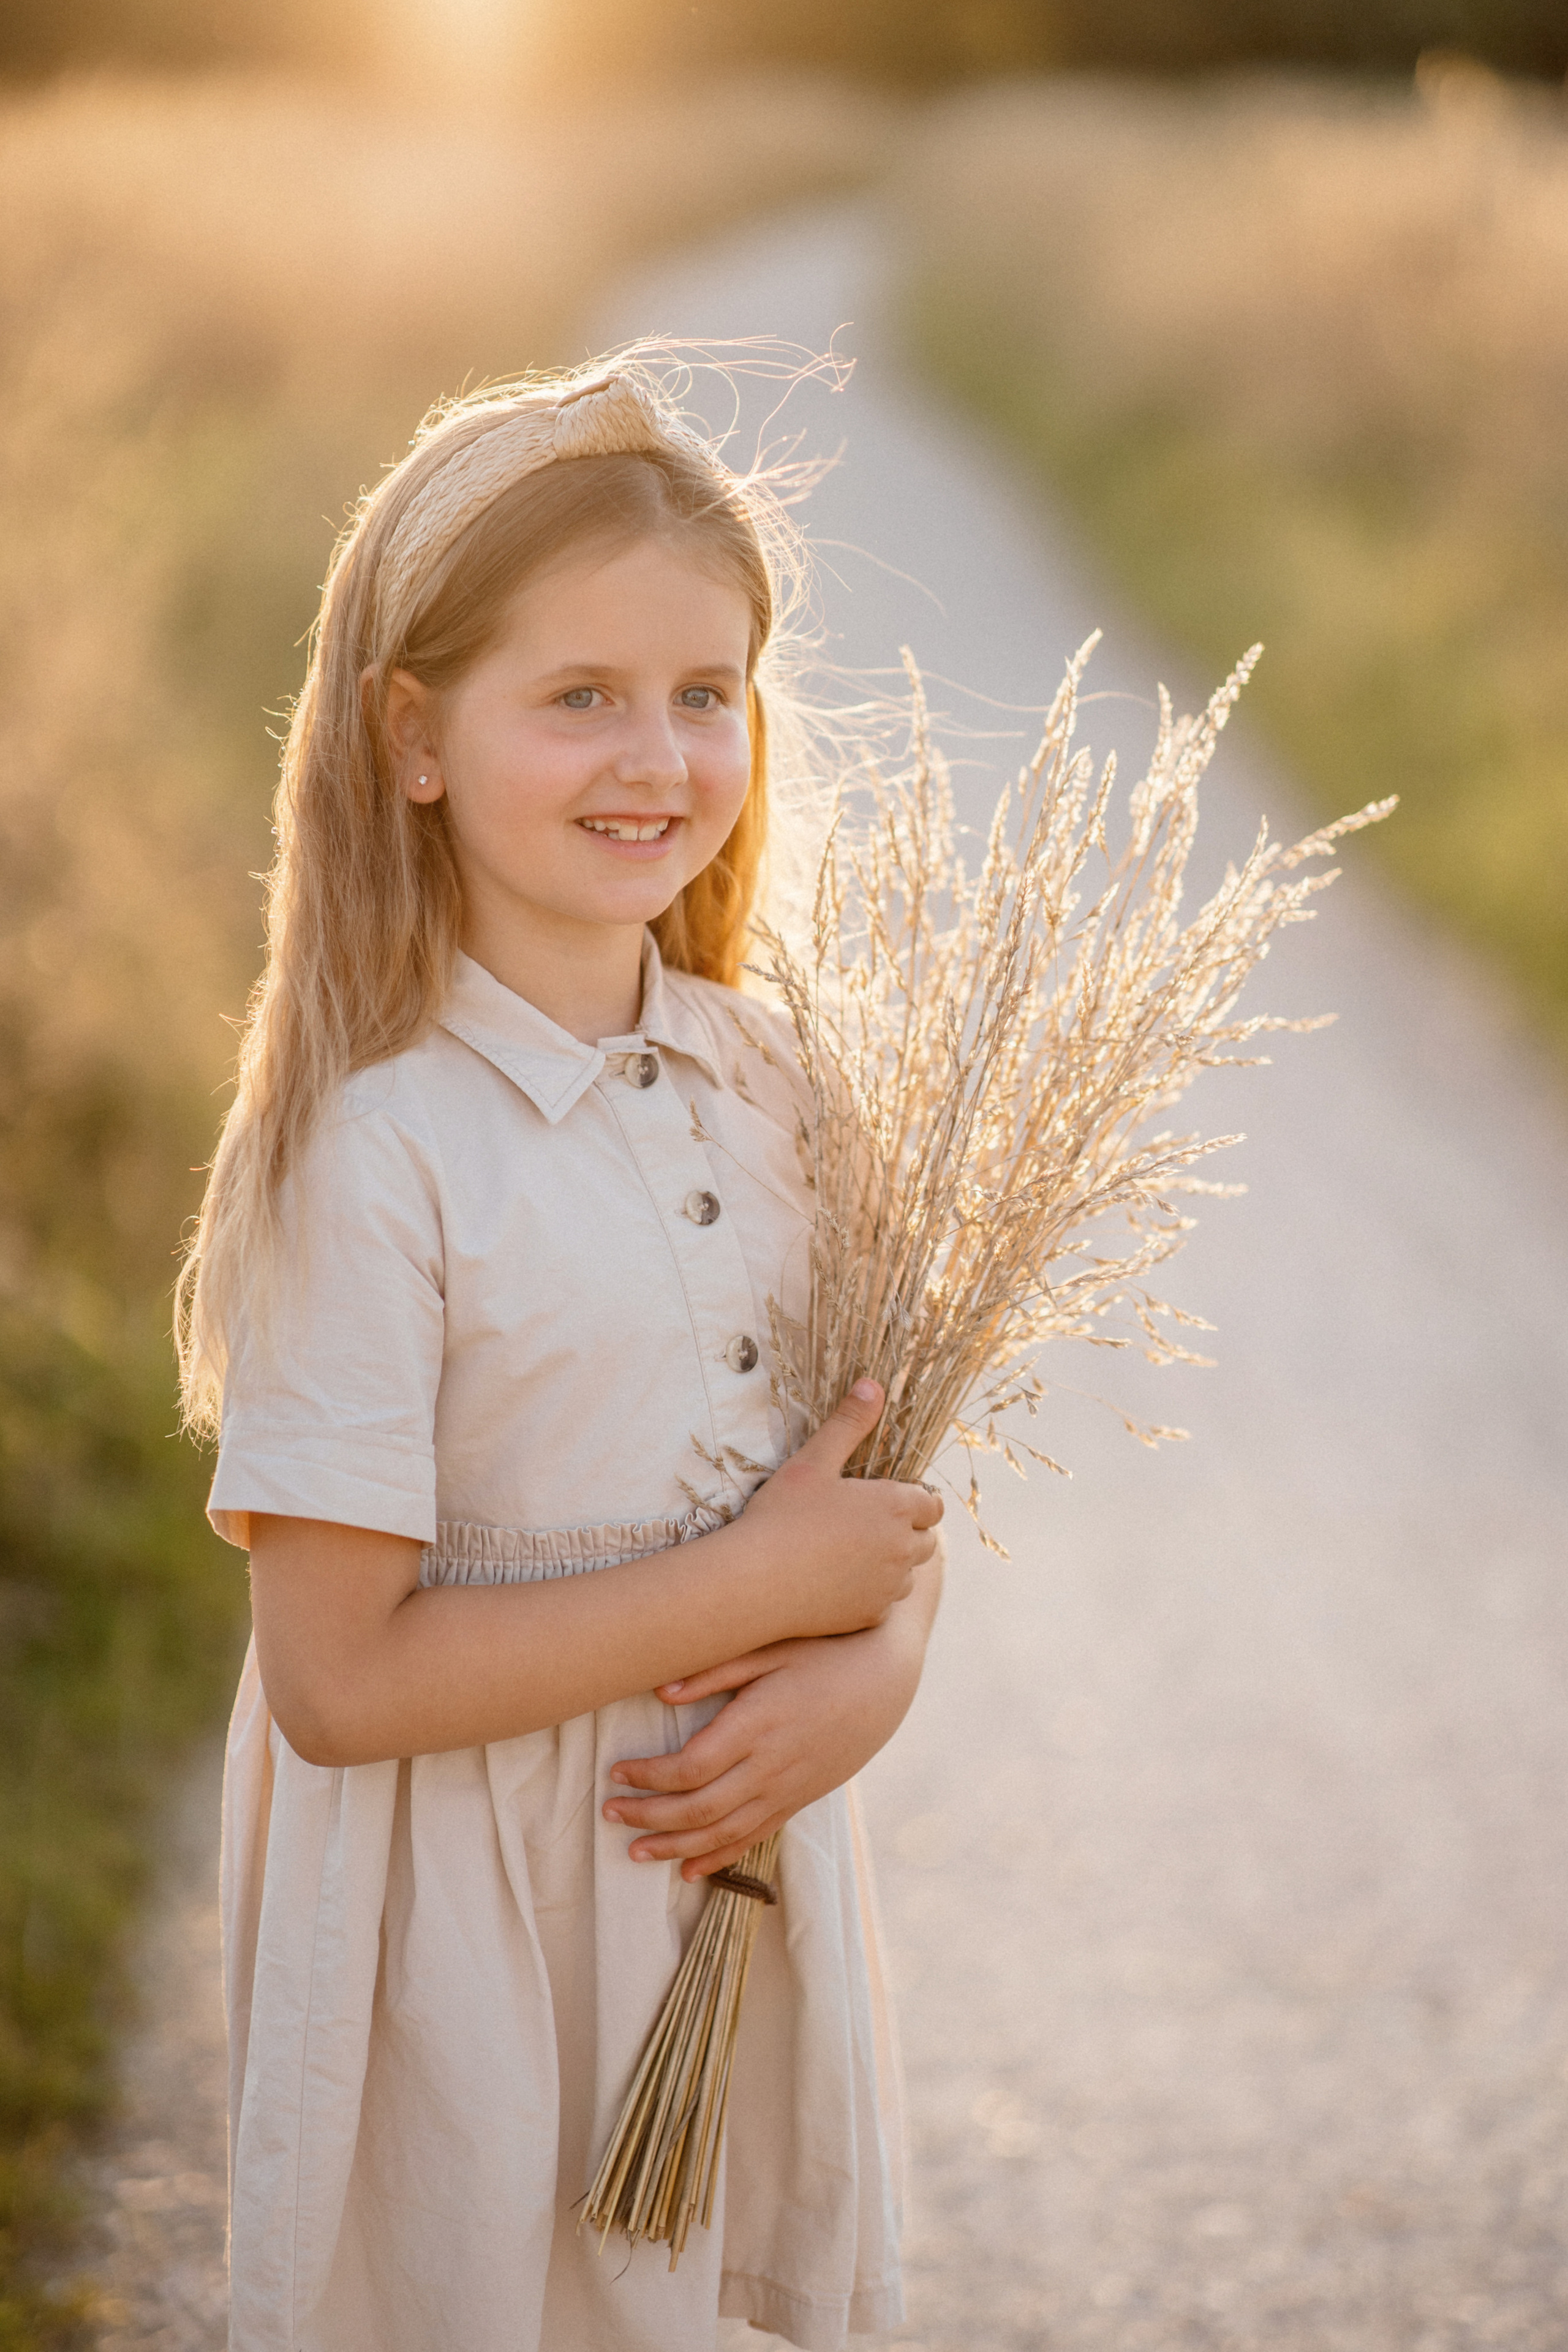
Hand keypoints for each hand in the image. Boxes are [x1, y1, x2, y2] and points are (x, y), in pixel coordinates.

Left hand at [601, 1598, 932, 1879]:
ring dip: (677, 1848)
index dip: (648, 1777)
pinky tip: (691, 1870)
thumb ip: (715, 1670)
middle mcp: (771, 1766)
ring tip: (636, 1853)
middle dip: (650, 1817)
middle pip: (700, 1809)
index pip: (690, 1767)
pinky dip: (721, 1858)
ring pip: (725, 1833)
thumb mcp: (770, 1647)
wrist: (887, 1676)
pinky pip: (756, 1837)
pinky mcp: (801, 1798)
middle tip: (610, 1815)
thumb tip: (659, 1690)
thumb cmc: (824, 1649)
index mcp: (757, 1725)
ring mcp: (789, 1788)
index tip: (616, 1771)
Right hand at [738, 1379, 942, 1641]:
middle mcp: (903, 1548)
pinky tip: (837, 1582)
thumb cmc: (782, 1515)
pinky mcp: (871, 1616)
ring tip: (849, 1553)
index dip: (915, 1501)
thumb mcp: (814, 1461)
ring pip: (907, 1573)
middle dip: (906, 1532)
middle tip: (866, 1526)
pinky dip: (871, 1593)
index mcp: (896, 1506)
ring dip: (891, 1564)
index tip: (886, 1502)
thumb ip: (848, 1424)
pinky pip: (884, 1602)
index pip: (932, 1504)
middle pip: (926, 1540)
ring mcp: (889, 1585)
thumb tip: (873, 1385)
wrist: (755, 1581)